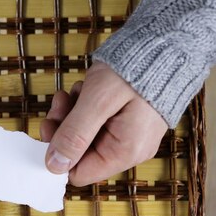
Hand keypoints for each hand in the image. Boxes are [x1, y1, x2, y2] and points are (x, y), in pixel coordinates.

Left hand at [40, 61, 167, 186]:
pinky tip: (85, 90)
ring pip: (82, 137)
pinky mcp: (124, 122)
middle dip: (63, 129)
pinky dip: (83, 107)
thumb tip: (54, 165)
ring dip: (71, 115)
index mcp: (125, 151)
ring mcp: (127, 136)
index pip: (78, 173)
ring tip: (75, 92)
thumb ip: (75, 134)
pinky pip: (94, 124)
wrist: (166, 42)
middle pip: (78, 154)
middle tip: (60, 103)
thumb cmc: (136, 68)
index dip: (57, 155)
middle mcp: (128, 150)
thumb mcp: (98, 101)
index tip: (49, 128)